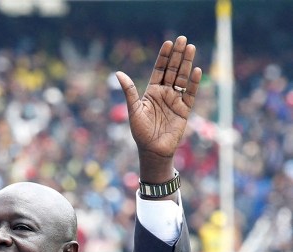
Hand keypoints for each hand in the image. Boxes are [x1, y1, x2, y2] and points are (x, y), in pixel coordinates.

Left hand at [116, 36, 201, 180]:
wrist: (152, 150)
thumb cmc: (140, 132)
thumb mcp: (133, 110)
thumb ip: (129, 91)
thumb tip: (118, 73)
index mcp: (151, 92)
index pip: (159, 70)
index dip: (164, 57)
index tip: (168, 43)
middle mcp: (164, 94)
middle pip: (173, 70)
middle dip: (178, 55)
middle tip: (183, 39)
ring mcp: (176, 101)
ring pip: (183, 79)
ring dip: (187, 64)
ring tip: (191, 48)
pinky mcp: (184, 110)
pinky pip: (191, 94)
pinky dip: (194, 83)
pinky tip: (197, 70)